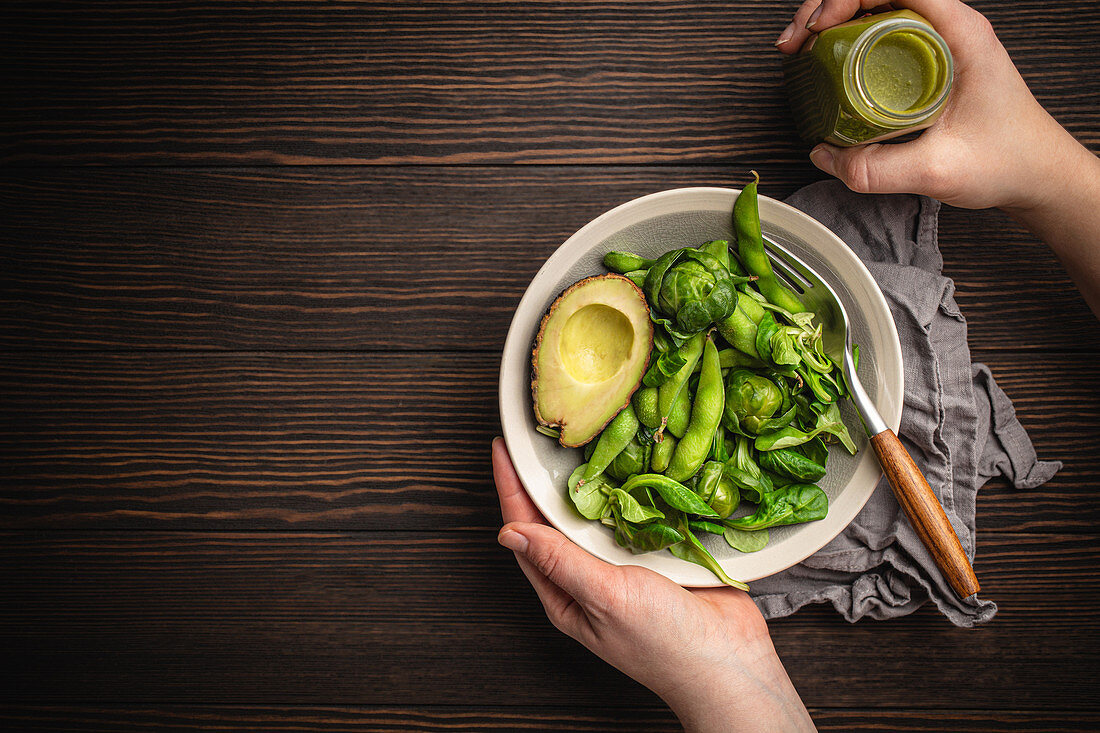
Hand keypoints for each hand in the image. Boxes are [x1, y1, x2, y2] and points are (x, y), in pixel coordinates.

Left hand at [492, 437, 815, 731]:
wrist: (731, 661)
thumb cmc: (665, 642)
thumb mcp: (605, 598)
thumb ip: (560, 562)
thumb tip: (508, 531)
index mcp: (565, 594)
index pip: (525, 533)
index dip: (511, 490)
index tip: (501, 449)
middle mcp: (590, 576)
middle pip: (556, 519)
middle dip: (544, 479)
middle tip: (535, 434)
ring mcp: (625, 563)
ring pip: (596, 513)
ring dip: (588, 479)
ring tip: (574, 440)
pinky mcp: (659, 551)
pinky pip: (636, 513)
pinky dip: (629, 488)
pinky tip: (626, 462)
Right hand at [775, 0, 1093, 211]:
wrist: (1037, 173)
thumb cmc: (1009, 158)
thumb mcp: (938, 169)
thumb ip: (879, 169)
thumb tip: (826, 156)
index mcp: (960, 33)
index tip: (821, 27)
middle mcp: (947, 28)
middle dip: (826, 6)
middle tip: (796, 43)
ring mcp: (935, 43)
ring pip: (873, 8)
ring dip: (830, 20)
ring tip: (801, 50)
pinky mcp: (925, 62)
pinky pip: (878, 35)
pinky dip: (844, 40)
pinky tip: (824, 62)